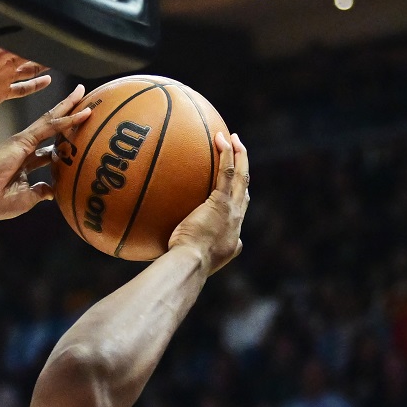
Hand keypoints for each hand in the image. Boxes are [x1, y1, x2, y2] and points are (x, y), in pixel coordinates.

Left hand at [0, 39, 50, 137]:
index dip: (27, 41)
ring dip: (40, 65)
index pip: (10, 47)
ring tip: (59, 57)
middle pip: (21, 55)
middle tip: (60, 43)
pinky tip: (46, 81)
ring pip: (24, 70)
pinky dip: (33, 85)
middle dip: (39, 50)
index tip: (44, 35)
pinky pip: (19, 89)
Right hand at [0, 86, 89, 221]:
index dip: (62, 144)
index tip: (77, 139)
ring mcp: (23, 141)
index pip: (47, 150)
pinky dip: (66, 120)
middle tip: (83, 101)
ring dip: (68, 107)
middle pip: (50, 128)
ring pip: (51, 120)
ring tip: (82, 93)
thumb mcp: (26, 198)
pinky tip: (82, 113)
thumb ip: (39, 191)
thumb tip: (52, 192)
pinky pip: (49, 127)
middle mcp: (24, 148)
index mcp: (24, 162)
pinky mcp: (23, 139)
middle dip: (65, 114)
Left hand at [167, 131, 249, 275]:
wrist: (190, 263)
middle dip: (244, 171)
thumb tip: (161, 249)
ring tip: (234, 139)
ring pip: (241, 177)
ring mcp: (232, 211)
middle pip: (245, 191)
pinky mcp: (222, 202)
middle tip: (240, 155)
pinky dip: (227, 155)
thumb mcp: (184, 259)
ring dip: (240, 156)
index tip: (232, 190)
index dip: (238, 199)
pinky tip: (222, 139)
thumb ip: (179, 249)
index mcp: (231, 239)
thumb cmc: (181, 267)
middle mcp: (236, 223)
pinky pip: (226, 173)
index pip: (238, 215)